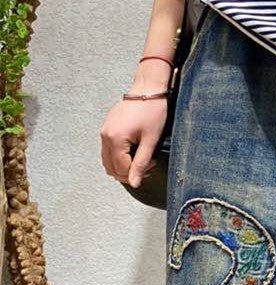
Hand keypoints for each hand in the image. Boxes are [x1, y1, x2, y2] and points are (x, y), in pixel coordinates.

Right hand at [100, 64, 169, 187]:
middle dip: (130, 172)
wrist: (148, 90)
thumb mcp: (150, 142)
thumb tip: (134, 184)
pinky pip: (108, 151)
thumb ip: (141, 164)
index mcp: (115, 139)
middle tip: (147, 164)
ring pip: (108, 161)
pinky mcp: (106, 128)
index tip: (152, 164)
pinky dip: (119, 157)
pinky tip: (134, 151)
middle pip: (112, 168)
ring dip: (124, 166)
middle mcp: (105, 136)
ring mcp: (104, 131)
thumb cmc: (152, 113)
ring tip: (141, 157)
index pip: (122, 169)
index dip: (138, 173)